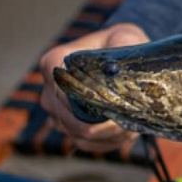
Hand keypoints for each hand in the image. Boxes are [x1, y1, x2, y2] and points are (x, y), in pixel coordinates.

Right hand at [39, 23, 149, 151]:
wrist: (120, 59)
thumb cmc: (119, 44)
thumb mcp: (125, 37)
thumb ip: (123, 44)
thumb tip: (118, 68)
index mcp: (54, 63)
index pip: (61, 89)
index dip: (86, 103)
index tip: (114, 108)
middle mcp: (49, 89)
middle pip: (69, 119)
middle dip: (101, 126)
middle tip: (130, 123)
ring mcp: (57, 111)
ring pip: (78, 135)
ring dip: (107, 135)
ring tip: (132, 126)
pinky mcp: (70, 128)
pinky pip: (85, 144)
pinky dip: (107, 143)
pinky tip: (126, 134)